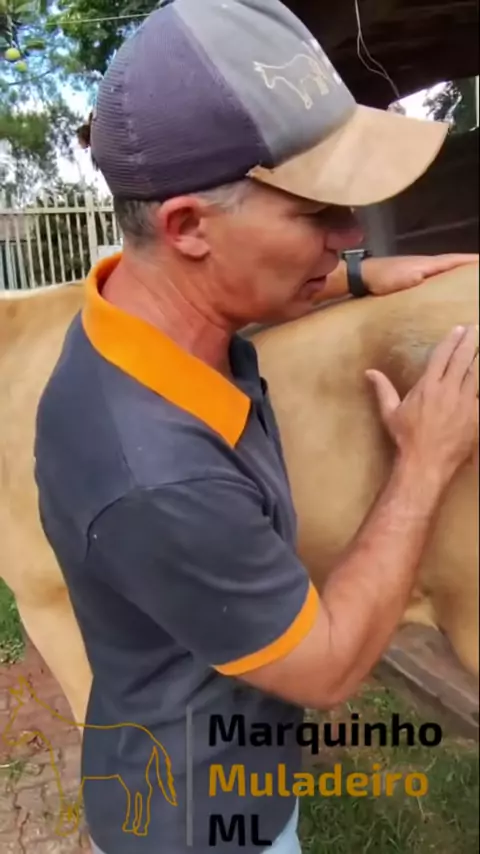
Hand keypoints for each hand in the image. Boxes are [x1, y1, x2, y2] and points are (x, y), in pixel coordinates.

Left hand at [361, 253, 478, 295]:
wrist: (362, 277)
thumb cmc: (385, 277)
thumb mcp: (408, 278)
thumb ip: (424, 278)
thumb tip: (442, 282)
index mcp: (429, 263)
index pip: (455, 260)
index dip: (471, 261)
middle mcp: (426, 265)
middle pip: (452, 264)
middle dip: (467, 268)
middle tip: (478, 277)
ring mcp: (417, 271)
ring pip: (442, 272)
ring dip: (456, 275)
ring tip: (468, 284)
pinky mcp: (409, 279)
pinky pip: (432, 279)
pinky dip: (442, 281)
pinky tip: (443, 291)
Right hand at [366, 325, 477, 487]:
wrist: (426, 462)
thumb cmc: (406, 438)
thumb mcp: (390, 413)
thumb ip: (383, 389)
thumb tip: (369, 372)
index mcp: (428, 386)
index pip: (442, 356)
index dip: (452, 340)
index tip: (459, 329)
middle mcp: (448, 390)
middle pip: (463, 359)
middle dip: (470, 342)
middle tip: (475, 330)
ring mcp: (465, 403)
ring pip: (476, 375)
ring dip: (478, 360)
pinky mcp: (476, 416)